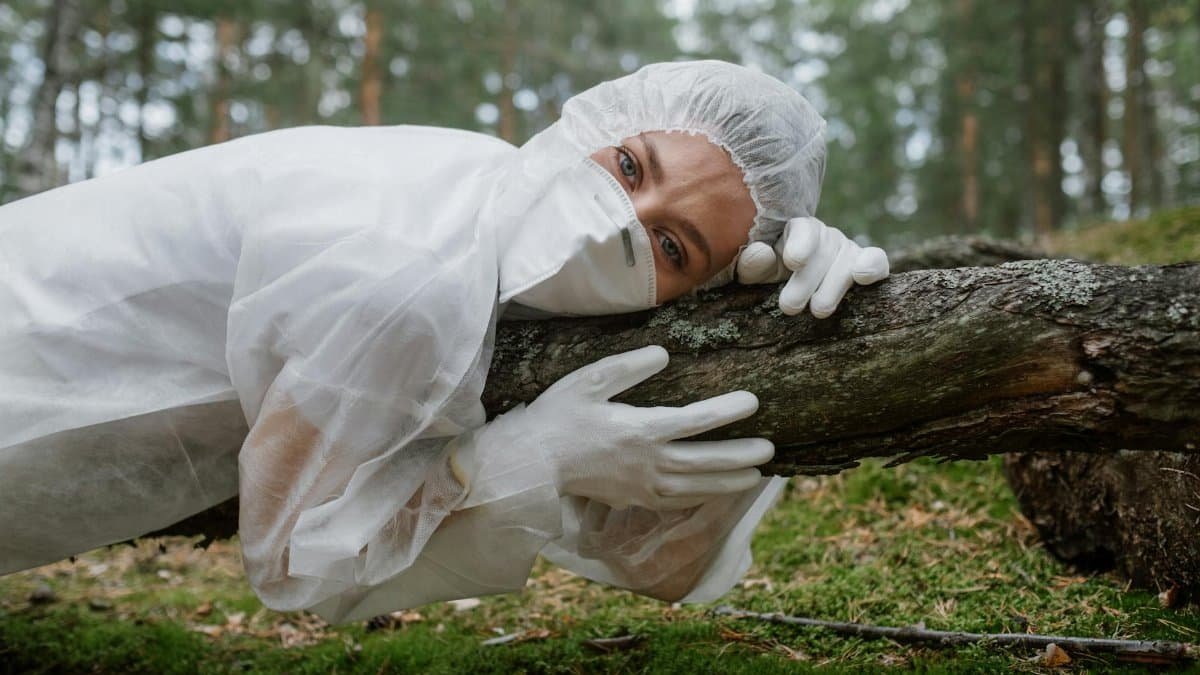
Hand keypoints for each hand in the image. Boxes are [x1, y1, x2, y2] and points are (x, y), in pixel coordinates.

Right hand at [451, 346, 772, 509]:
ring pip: (695, 488)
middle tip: (770, 450)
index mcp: (640, 430)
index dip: (728, 412)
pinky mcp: (631, 499)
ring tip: (756, 478)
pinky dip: (700, 498)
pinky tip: (714, 493)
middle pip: (705, 461)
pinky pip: (675, 502)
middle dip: (741, 456)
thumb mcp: (588, 380)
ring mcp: (640, 486)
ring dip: (728, 483)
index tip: (753, 402)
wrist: (531, 464)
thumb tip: (664, 354)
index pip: (696, 422)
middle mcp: (647, 463)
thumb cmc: (557, 416)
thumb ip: (628, 367)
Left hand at [736, 217, 888, 316]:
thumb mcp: (757, 271)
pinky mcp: (867, 265)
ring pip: (846, 262)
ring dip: (833, 287)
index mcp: (797, 229)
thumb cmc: (772, 274)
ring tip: (818, 310)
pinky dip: (873, 265)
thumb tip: (762, 253)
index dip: (800, 245)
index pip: (803, 230)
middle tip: (789, 307)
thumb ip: (753, 263)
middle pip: (822, 252)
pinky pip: (876, 259)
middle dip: (806, 281)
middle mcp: (825, 236)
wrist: (794, 284)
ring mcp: (847, 249)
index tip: (793, 262)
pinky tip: (863, 276)